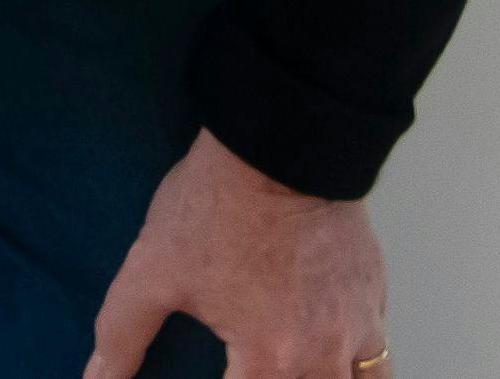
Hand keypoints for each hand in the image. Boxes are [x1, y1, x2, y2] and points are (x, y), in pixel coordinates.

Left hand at [85, 128, 384, 378]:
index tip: (217, 374)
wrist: (281, 143)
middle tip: (251, 365)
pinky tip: (335, 360)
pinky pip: (378, 355)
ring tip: (296, 371)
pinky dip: (358, 367)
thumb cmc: (213, 206)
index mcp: (270, 360)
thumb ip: (122, 335)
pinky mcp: (376, 296)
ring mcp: (360, 328)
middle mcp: (323, 358)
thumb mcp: (152, 269)